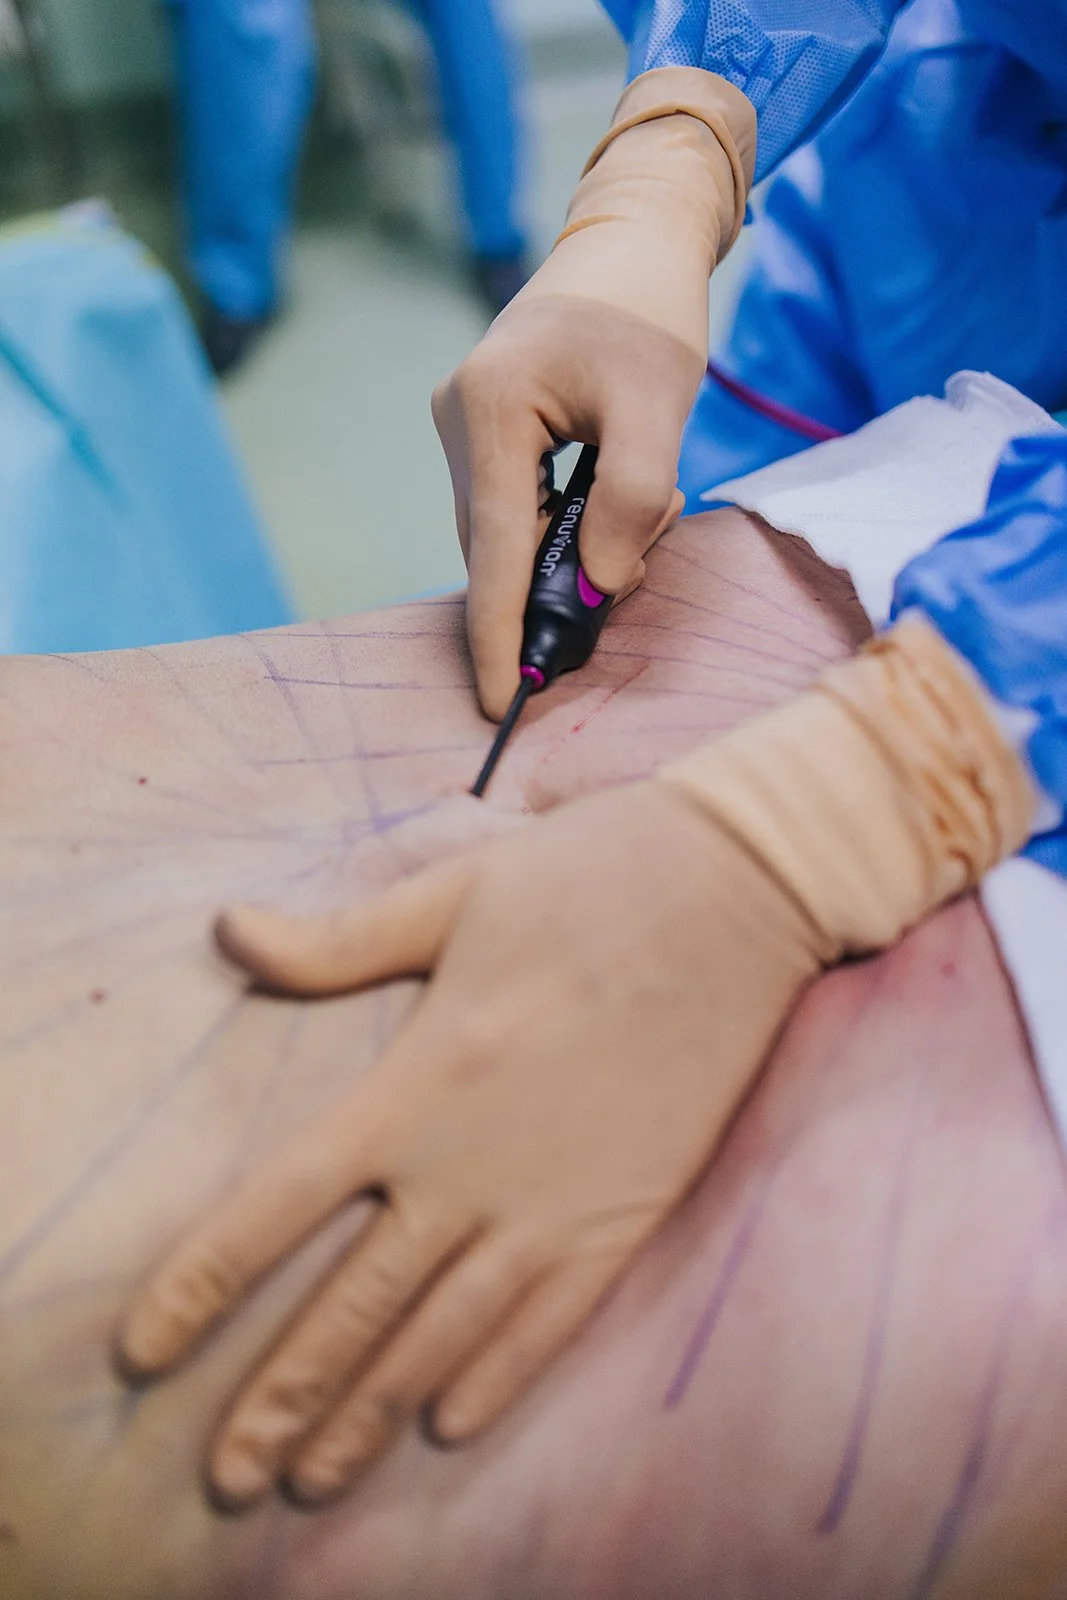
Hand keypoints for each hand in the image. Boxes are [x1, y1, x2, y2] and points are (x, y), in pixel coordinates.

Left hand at [119, 777, 821, 1509]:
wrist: (738, 892)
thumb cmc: (585, 880)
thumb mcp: (451, 894)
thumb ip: (336, 941)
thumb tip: (228, 931)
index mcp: (417, 1082)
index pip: (280, 1207)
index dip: (204, 1284)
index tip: (145, 1350)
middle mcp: (473, 1164)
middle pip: (355, 1306)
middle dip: (282, 1397)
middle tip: (231, 1478)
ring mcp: (554, 1201)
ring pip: (444, 1335)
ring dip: (374, 1414)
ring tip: (316, 1480)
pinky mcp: (627, 1214)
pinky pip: (550, 1323)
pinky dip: (497, 1380)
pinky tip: (452, 1428)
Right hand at [433, 67, 754, 718]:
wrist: (633, 240)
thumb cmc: (651, 311)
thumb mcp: (658, 406)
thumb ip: (629, 502)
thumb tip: (595, 588)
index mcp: (491, 408)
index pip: (495, 551)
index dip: (500, 634)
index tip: (501, 703)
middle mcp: (459, 418)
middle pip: (497, 548)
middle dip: (548, 594)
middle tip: (613, 600)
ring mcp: (464, 423)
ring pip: (508, 533)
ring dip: (563, 557)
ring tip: (632, 528)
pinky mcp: (483, 429)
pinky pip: (516, 508)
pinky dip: (560, 530)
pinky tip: (603, 514)